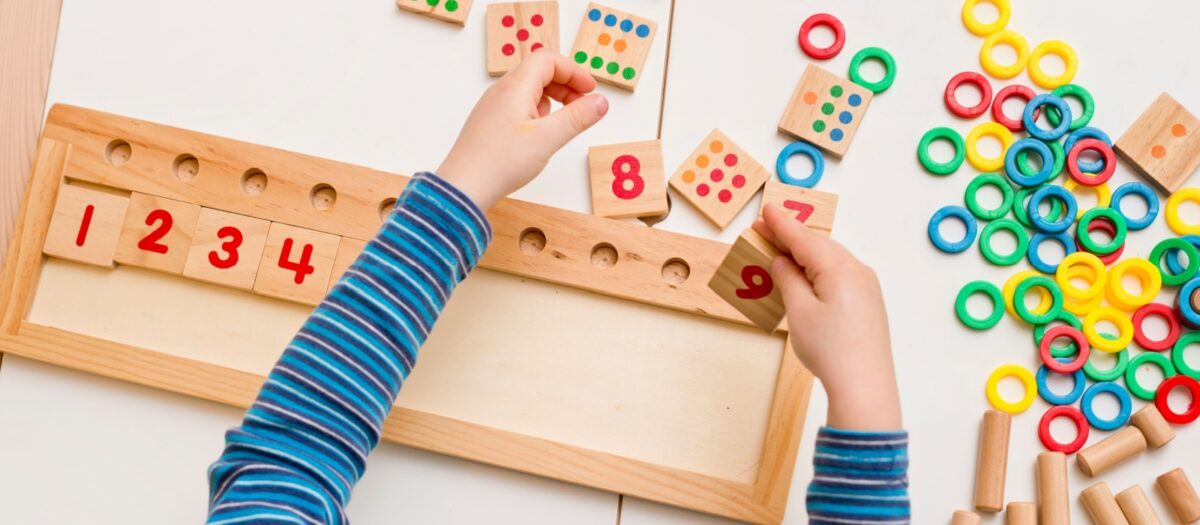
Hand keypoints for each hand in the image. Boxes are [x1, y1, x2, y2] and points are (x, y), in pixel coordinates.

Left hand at [437, 51, 609, 208]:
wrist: (463, 187)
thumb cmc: (500, 162)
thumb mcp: (548, 139)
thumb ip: (577, 118)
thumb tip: (600, 101)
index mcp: (515, 87)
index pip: (548, 60)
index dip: (574, 71)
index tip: (591, 90)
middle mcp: (501, 91)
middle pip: (538, 72)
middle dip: (565, 84)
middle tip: (583, 106)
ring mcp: (493, 107)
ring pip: (528, 90)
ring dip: (552, 99)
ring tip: (563, 123)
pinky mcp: (490, 123)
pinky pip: (518, 106)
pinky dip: (537, 112)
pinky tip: (540, 134)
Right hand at [753, 204, 901, 430]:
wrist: (865, 385)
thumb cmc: (830, 349)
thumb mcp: (799, 311)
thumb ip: (788, 280)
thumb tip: (782, 262)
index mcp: (839, 268)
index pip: (804, 238)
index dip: (781, 225)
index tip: (765, 211)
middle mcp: (857, 271)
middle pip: (819, 245)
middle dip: (791, 237)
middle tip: (763, 230)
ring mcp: (866, 287)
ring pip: (830, 259)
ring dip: (804, 254)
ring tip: (780, 252)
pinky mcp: (868, 303)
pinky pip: (840, 275)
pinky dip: (819, 269)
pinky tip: (806, 276)